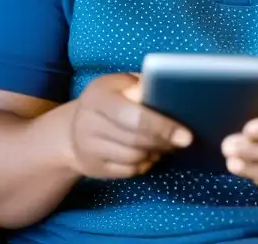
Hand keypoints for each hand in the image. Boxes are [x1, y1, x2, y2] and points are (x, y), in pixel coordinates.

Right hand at [67, 73, 191, 179]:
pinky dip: (144, 164)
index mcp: (99, 96)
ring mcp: (88, 148)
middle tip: (181, 140)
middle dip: (163, 141)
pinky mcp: (93, 168)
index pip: (134, 116)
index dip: (162, 126)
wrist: (71, 131)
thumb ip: (140, 87)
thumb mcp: (119, 85)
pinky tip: (149, 154)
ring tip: (165, 144)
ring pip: (134, 157)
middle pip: (136, 139)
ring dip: (155, 153)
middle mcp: (89, 122)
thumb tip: (168, 95)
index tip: (186, 135)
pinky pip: (128, 171)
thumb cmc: (107, 101)